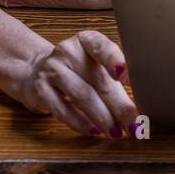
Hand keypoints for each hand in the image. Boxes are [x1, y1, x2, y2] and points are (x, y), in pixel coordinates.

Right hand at [11, 31, 139, 137]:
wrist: (36, 70)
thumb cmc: (77, 70)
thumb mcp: (95, 64)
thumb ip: (116, 80)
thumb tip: (138, 110)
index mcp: (87, 40)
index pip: (102, 47)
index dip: (115, 60)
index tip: (126, 76)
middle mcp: (68, 51)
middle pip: (99, 80)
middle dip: (120, 107)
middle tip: (135, 125)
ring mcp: (52, 69)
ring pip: (82, 95)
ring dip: (103, 117)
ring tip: (117, 132)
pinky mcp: (40, 89)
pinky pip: (63, 109)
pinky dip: (81, 123)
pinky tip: (95, 131)